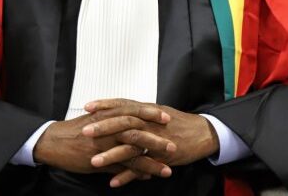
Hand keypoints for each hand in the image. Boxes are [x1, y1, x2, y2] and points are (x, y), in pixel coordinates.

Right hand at [33, 105, 173, 179]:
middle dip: (156, 137)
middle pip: (137, 130)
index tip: (166, 115)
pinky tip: (148, 177)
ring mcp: (104, 144)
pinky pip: (122, 167)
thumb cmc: (73, 130)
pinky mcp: (99, 160)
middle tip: (173, 143)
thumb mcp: (94, 120)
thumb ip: (112, 122)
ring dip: (152, 159)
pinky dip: (136, 172)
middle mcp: (108, 127)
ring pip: (133, 151)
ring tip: (168, 166)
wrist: (53, 141)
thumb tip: (128, 125)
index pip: (133, 111)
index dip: (150, 113)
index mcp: (108, 115)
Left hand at [83, 99, 219, 185]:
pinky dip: (128, 175)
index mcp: (147, 111)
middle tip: (84, 131)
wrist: (203, 133)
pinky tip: (114, 182)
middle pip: (124, 123)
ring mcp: (156, 140)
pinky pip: (143, 167)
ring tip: (94, 161)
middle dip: (103, 127)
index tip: (88, 106)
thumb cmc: (178, 122)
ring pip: (131, 147)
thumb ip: (138, 112)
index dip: (105, 105)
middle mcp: (150, 123)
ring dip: (111, 155)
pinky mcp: (162, 157)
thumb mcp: (157, 113)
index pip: (123, 104)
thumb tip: (120, 109)